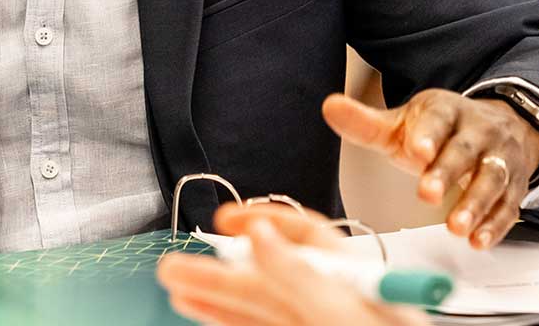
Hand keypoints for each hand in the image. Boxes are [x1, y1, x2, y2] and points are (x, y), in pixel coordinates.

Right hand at [157, 203, 425, 325]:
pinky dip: (228, 322)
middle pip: (272, 279)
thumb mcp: (348, 321)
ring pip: (259, 312)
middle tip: (177, 264)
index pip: (310, 241)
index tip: (228, 222)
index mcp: (361, 288)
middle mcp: (340, 310)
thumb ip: (304, 282)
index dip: (267, 225)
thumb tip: (264, 238)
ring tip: (176, 285)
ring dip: (214, 297)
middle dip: (222, 269)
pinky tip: (202, 312)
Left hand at [322, 89, 538, 248]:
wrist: (495, 127)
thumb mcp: (402, 124)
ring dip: (476, 204)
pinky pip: (508, 205)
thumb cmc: (440, 132)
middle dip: (448, 172)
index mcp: (447, 111)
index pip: (439, 118)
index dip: (428, 134)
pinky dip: (495, 224)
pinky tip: (479, 239)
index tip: (417, 151)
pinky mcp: (512, 186)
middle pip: (465, 151)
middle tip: (427, 193)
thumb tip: (330, 107)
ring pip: (491, 178)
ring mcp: (498, 158)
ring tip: (456, 226)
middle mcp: (477, 131)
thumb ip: (366, 124)